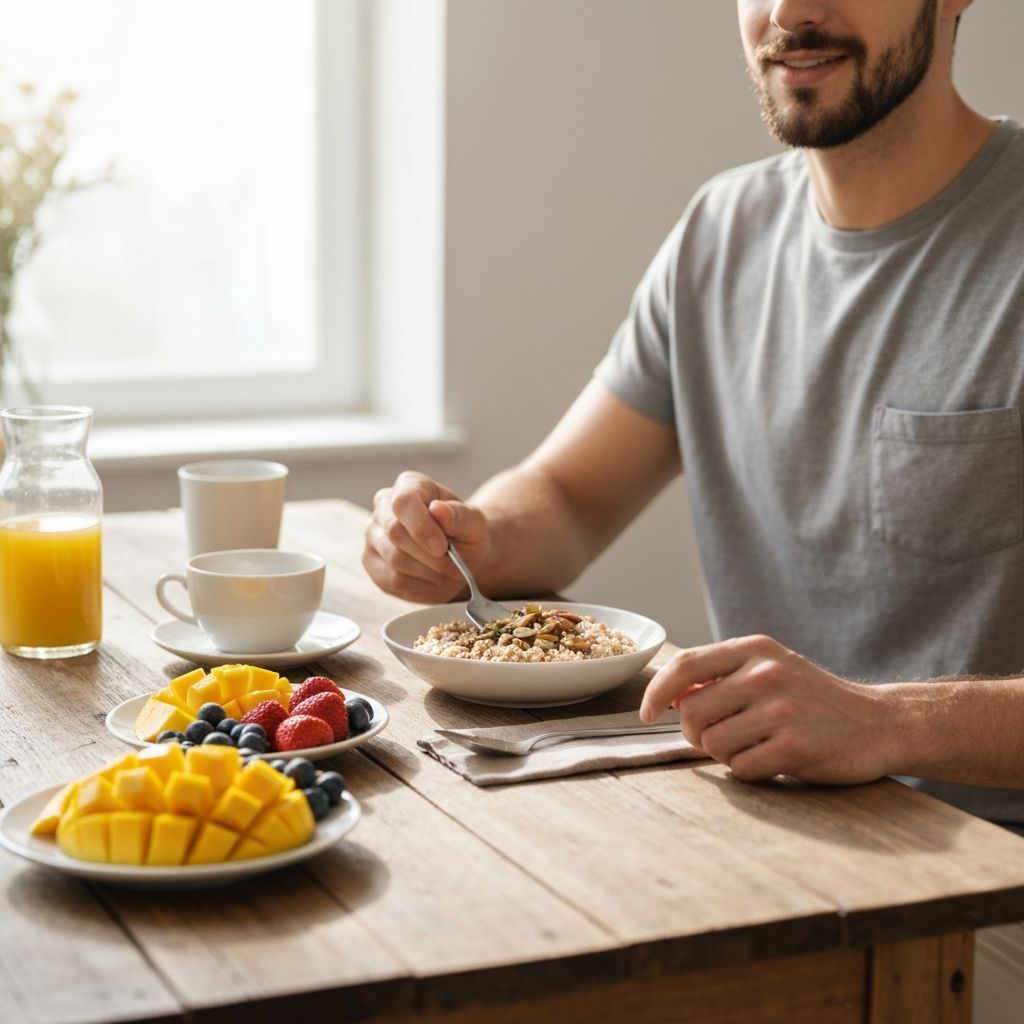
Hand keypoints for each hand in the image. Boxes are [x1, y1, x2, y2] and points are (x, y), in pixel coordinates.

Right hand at [362, 471, 490, 602]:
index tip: (442, 548)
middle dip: (430, 556)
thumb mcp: (474, 523)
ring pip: (393, 558)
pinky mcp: (371, 561)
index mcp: (410, 485)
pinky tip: (430, 579)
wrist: (462, 555)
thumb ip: (460, 515)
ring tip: (445, 572)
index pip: (404, 502)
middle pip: (395, 532)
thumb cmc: (467, 534)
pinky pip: (389, 579)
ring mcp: (374, 533)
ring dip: (426, 572)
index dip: (421, 527)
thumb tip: (438, 510)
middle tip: (454, 567)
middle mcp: (384, 505)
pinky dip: (416, 585)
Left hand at [639, 635, 894, 784]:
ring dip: (724, 754)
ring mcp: (781, 710)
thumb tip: (669, 697)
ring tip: (753, 746)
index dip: (657, 692)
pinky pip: (740, 768)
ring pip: (712, 743)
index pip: (685, 665)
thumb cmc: (814, 699)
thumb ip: (723, 677)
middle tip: (723, 737)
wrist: (880, 722)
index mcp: (755, 649)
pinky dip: (747, 770)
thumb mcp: (771, 670)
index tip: (647, 713)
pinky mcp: (795, 746)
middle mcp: (766, 674)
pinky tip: (771, 759)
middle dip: (696, 733)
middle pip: (692, 712)